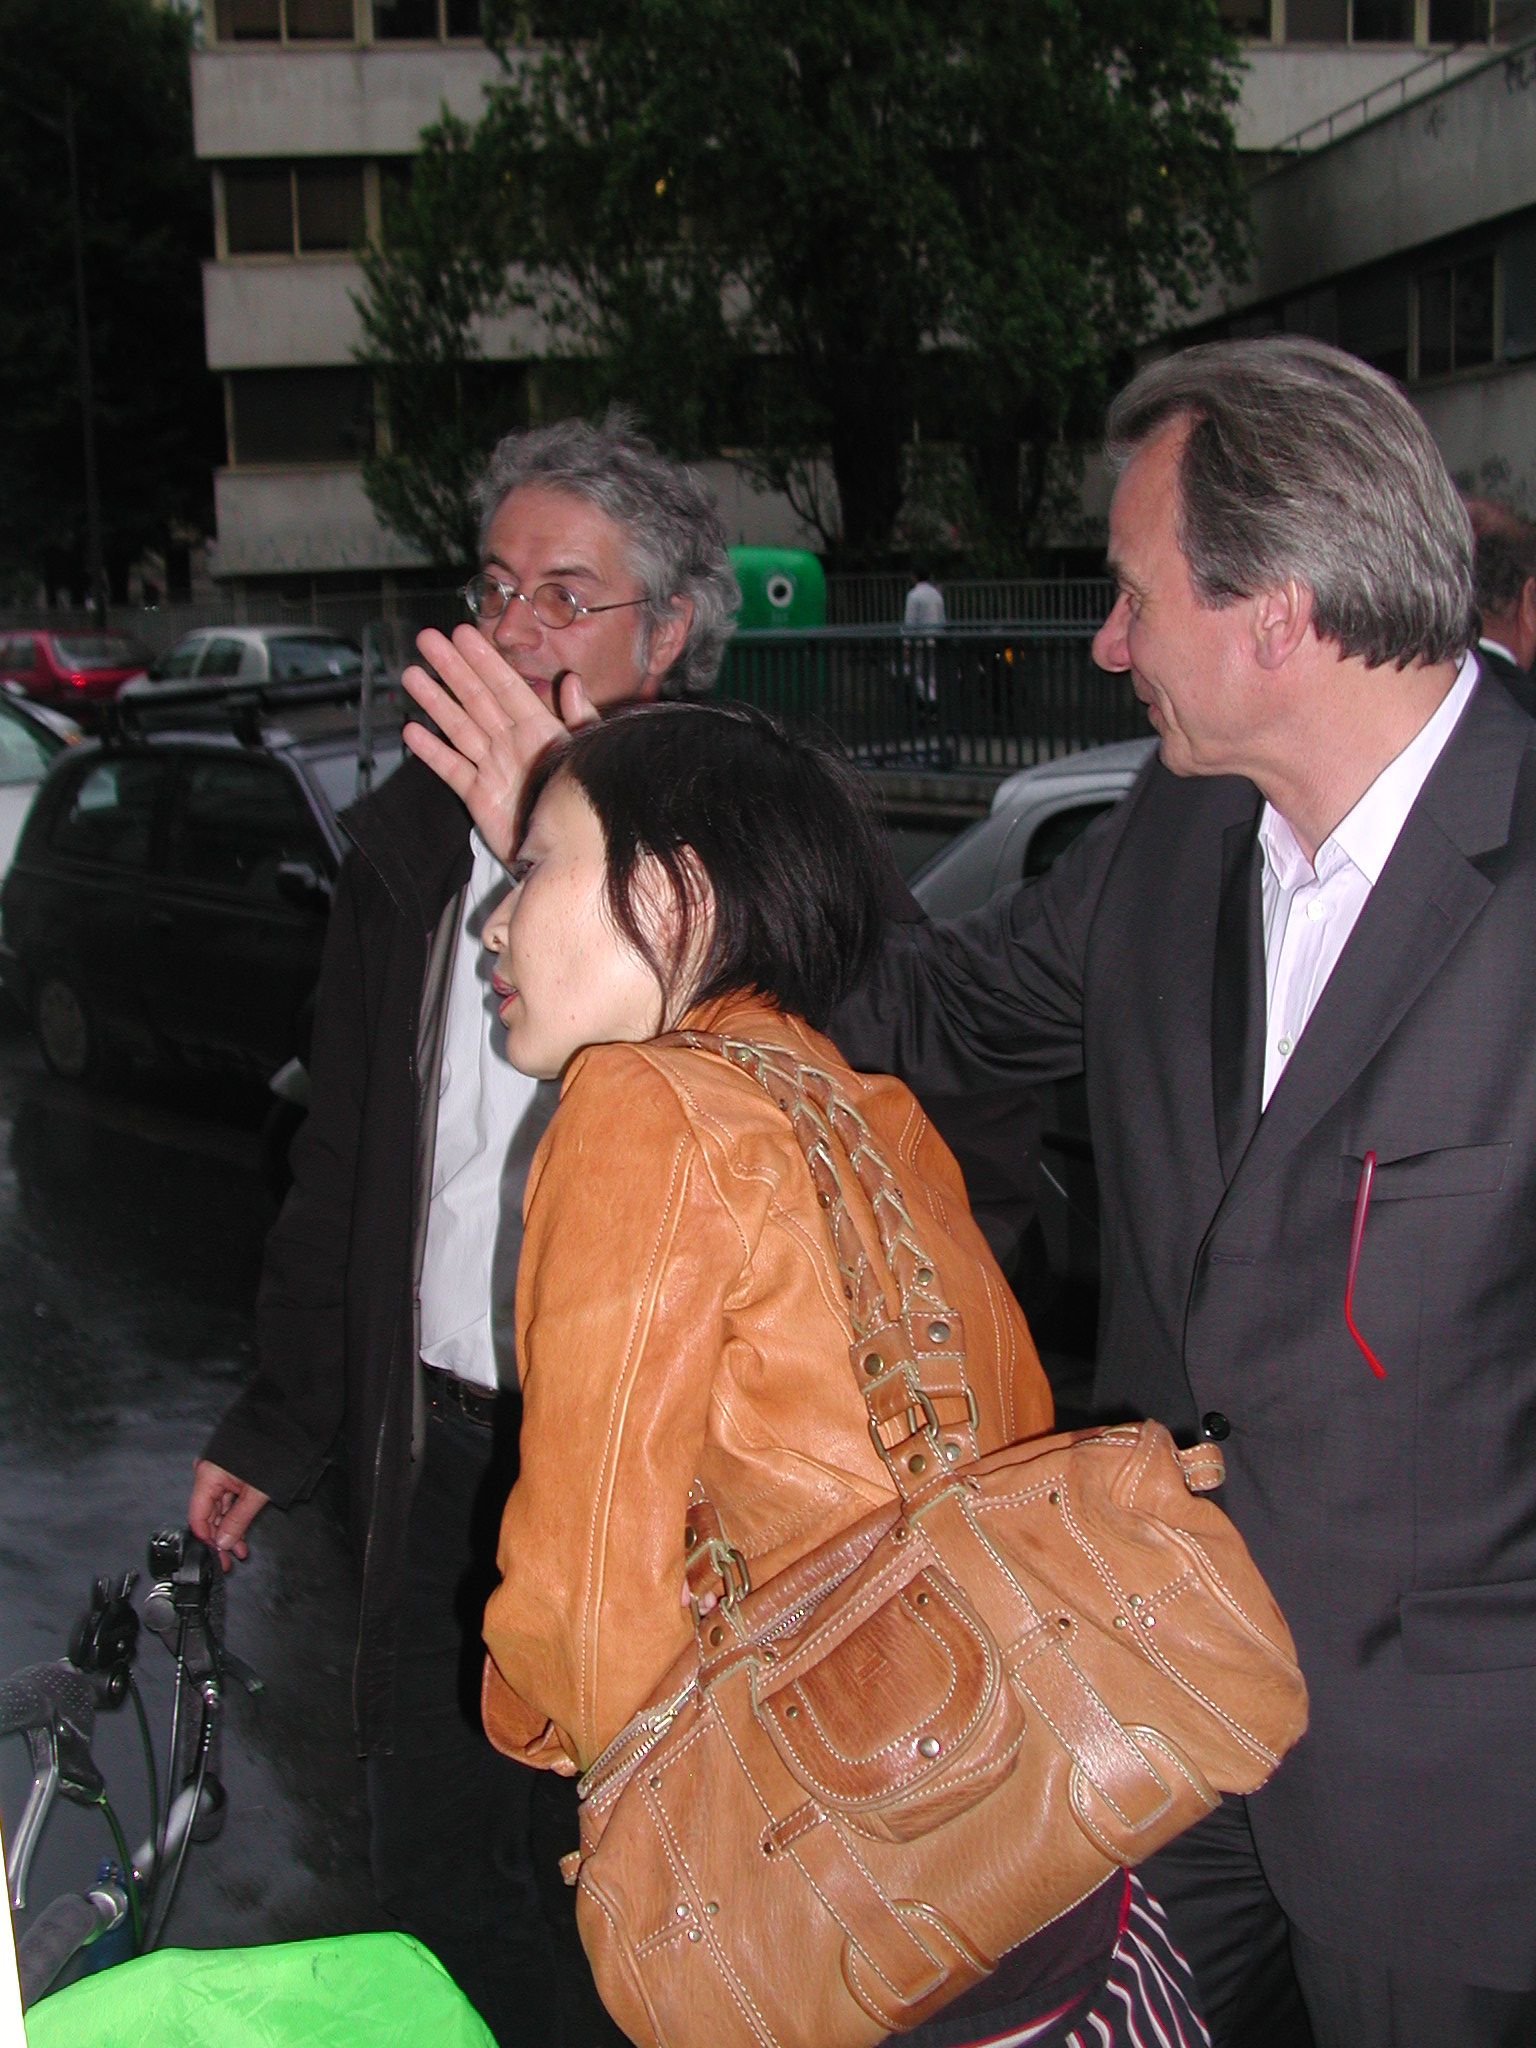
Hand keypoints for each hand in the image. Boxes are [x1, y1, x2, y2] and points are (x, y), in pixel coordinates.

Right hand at [188, 1459, 270, 1572]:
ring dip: (229, 1530)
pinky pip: (228, 1501)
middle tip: (227, 1559)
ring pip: (219, 1510)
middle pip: (207, 1514)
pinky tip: (241, 1533)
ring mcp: (221, 1475)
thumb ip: (238, 1519)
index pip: (197, 1515)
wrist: (288, 1432)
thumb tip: (224, 1541)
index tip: (215, 1554)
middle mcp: (210, 1474)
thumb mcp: (256, 1492)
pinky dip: (234, 1517)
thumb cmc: (273, 1453)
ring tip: (239, 1549)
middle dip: (219, 1538)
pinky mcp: (232, 1476)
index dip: (205, 1538)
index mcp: (208, 1475)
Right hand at [400, 625, 598, 861]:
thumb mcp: (584, 756)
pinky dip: (432, 752)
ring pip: (458, 727)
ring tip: (411, 675)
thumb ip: (578, 719)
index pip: (507, 687)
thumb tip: (570, 681)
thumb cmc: (581, 804)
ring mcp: (492, 767)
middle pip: (476, 699)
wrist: (567, 857)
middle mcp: (512, 743)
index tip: (463, 634)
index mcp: (540, 730)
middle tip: (427, 640)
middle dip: (451, 669)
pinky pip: (451, 768)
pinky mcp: (478, 795)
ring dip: (435, 701)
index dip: (484, 660)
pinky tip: (413, 732)